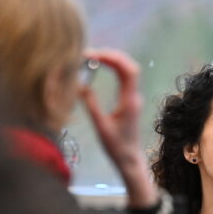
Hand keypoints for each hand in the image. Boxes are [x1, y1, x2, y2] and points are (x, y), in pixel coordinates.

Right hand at [78, 48, 156, 206]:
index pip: (127, 70)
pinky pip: (124, 78)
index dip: (112, 58)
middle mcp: (134, 96)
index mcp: (129, 101)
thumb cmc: (116, 147)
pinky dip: (114, 69)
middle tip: (91, 53)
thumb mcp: (100, 126)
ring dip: (113, 61)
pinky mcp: (129, 101)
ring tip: (94, 57)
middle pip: (129, 66)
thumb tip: (79, 84)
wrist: (130, 160)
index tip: (93, 55)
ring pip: (128, 71)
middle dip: (111, 56)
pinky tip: (101, 67)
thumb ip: (91, 104)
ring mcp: (133, 98)